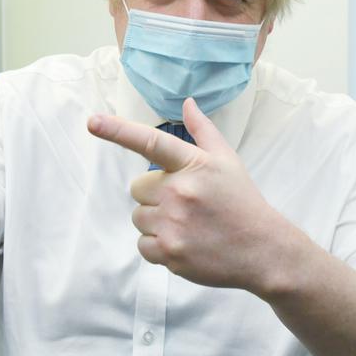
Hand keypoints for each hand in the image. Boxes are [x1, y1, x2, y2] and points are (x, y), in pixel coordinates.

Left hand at [87, 97, 296, 293]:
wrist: (263, 250)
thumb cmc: (242, 201)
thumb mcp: (227, 160)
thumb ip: (203, 131)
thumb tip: (187, 103)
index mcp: (193, 164)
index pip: (151, 142)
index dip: (118, 130)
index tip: (92, 122)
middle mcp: (180, 191)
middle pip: (138, 188)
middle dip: (155, 195)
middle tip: (185, 203)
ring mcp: (174, 224)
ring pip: (139, 217)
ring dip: (156, 220)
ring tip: (187, 224)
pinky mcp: (170, 253)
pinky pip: (142, 245)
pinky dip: (157, 246)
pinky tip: (183, 242)